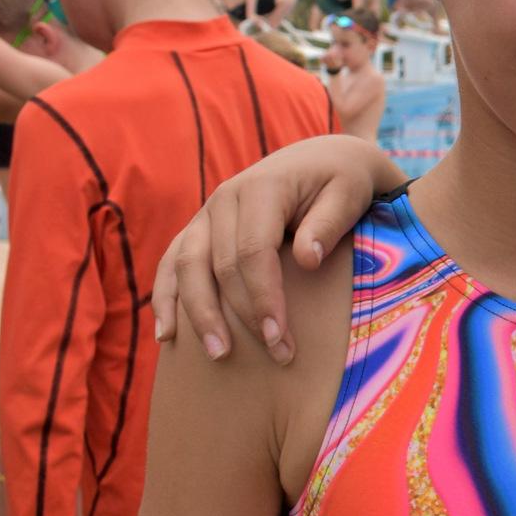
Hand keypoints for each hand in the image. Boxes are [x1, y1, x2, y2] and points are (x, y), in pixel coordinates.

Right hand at [151, 135, 389, 362]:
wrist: (321, 159)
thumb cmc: (342, 181)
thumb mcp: (349, 194)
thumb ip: (329, 223)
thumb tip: (307, 259)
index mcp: (262, 188)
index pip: (253, 251)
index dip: (263, 297)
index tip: (279, 338)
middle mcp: (224, 198)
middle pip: (218, 265)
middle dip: (239, 316)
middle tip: (271, 355)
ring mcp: (206, 214)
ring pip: (186, 267)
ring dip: (196, 314)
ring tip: (216, 356)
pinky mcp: (199, 229)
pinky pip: (172, 263)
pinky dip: (166, 298)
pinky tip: (167, 335)